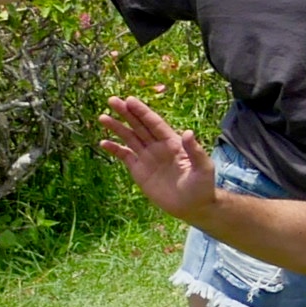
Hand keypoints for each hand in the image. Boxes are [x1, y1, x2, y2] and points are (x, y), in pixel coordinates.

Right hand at [96, 96, 217, 221]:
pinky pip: (125, 156)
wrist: (193, 206)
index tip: (129, 100)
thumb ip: (195, 151)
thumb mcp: (203, 168)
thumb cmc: (202, 186)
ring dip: (117, 128)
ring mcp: (148, 157)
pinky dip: (114, 149)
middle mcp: (158, 146)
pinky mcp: (140, 170)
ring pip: (129, 138)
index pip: (154, 123)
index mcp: (173, 142)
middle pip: (139, 126)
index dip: (142, 112)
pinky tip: (103, 142)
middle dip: (126, 113)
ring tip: (102, 117)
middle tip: (112, 100)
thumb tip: (188, 132)